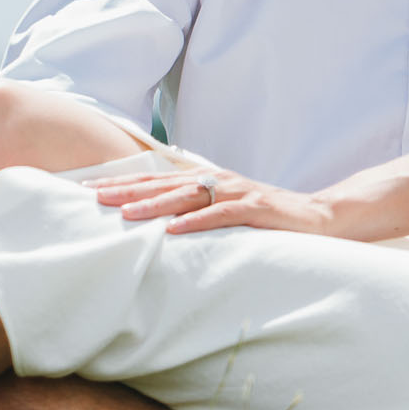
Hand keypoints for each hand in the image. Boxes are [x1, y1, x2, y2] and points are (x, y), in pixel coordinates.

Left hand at [87, 168, 340, 236]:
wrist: (319, 217)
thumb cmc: (268, 217)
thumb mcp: (227, 211)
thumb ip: (197, 211)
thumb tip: (158, 225)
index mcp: (207, 180)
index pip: (158, 180)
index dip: (124, 182)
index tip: (89, 188)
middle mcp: (218, 180)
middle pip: (164, 184)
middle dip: (127, 190)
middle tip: (93, 196)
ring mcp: (237, 192)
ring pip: (188, 196)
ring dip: (154, 204)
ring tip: (125, 213)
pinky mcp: (257, 208)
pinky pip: (221, 215)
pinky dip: (197, 222)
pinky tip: (174, 230)